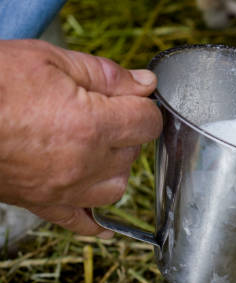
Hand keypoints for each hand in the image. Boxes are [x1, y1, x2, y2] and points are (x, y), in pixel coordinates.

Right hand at [0, 40, 161, 235]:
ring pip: (115, 187)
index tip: (131, 98)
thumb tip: (144, 83)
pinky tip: (105, 220)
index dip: (143, 106)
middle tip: (104, 112)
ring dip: (114, 166)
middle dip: (126, 130)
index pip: (148, 122)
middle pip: (133, 152)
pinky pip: (79, 222)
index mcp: (91, 124)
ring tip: (94, 145)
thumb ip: (105, 74)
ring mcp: (61, 188)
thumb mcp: (50, 60)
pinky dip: (94, 220)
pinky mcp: (39, 203)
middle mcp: (82, 162)